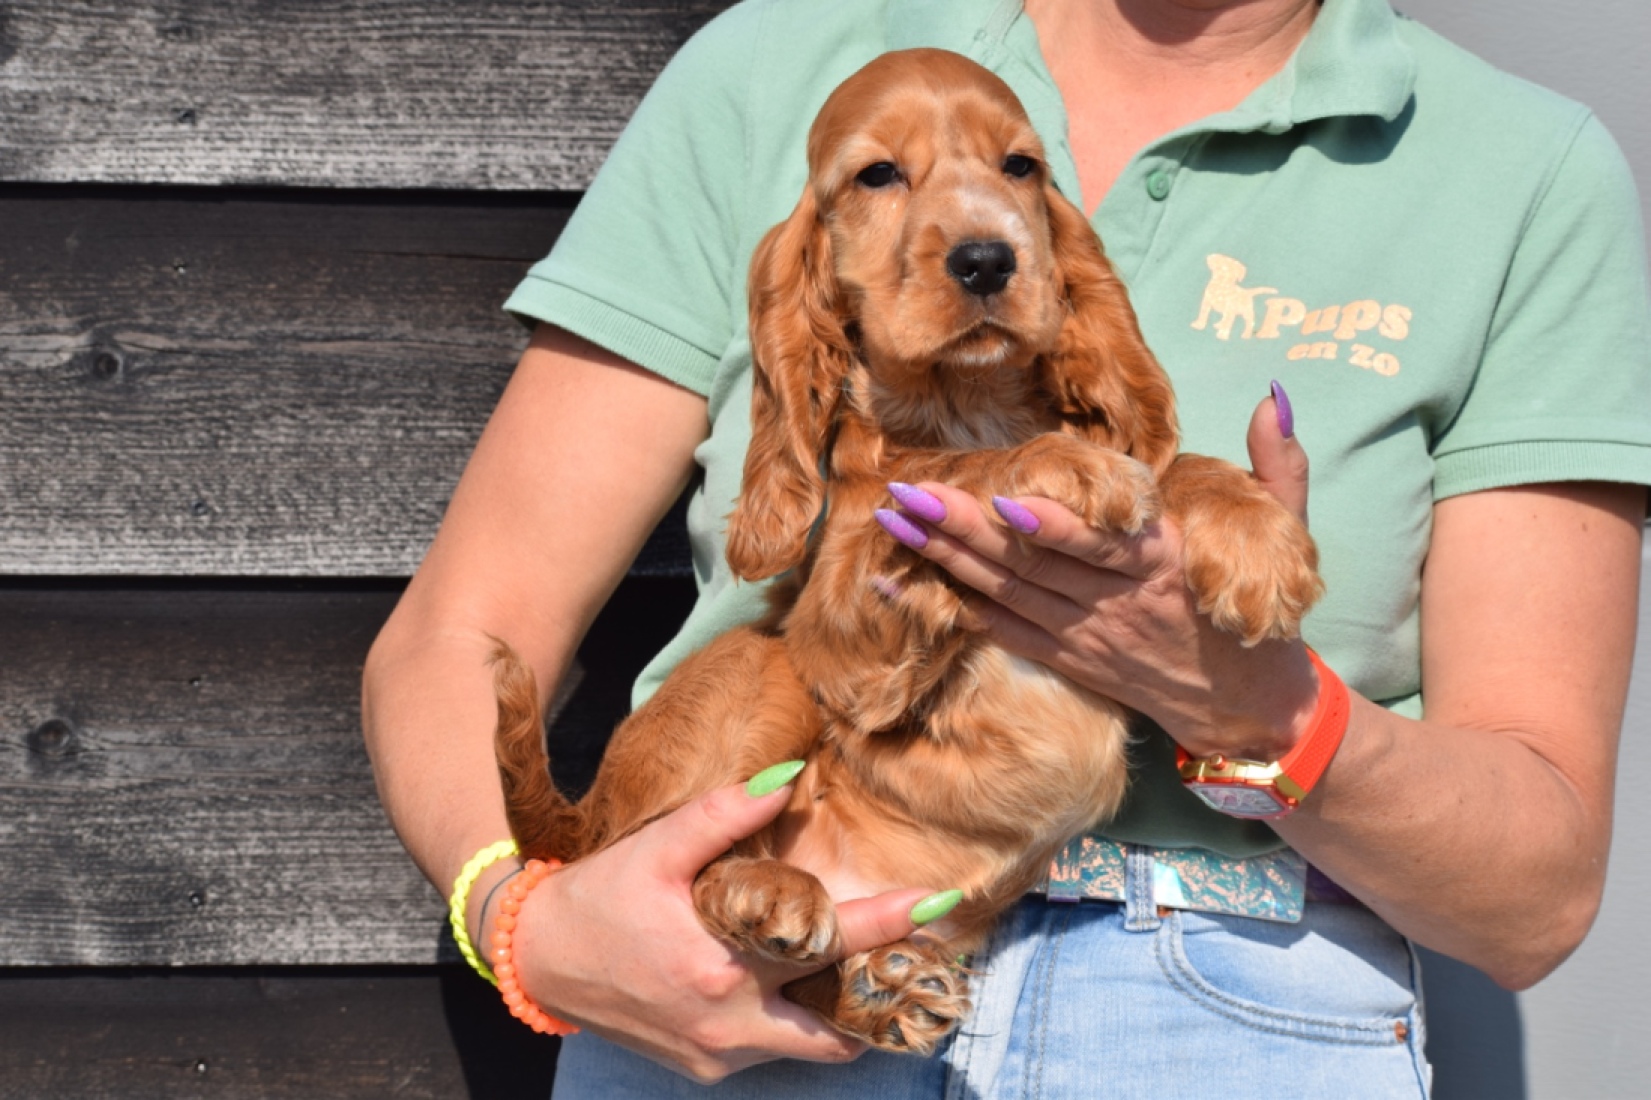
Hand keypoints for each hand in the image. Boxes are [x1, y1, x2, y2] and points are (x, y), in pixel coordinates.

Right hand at [503, 778, 944, 1082]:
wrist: (538, 961)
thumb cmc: (599, 898)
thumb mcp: (658, 848)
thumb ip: (725, 815)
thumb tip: (787, 778)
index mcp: (722, 966)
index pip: (830, 944)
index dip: (890, 925)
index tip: (938, 903)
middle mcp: (729, 1025)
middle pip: (840, 1023)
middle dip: (879, 993)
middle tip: (907, 956)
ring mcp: (720, 1056)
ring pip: (812, 1046)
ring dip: (840, 1012)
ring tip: (857, 964)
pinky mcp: (708, 1070)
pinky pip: (774, 1051)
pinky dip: (796, 1022)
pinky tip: (794, 981)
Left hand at [880, 390, 1319, 760]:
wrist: (1250, 707)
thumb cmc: (1260, 610)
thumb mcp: (1288, 534)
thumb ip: (1278, 464)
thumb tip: (1271, 396)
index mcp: (1166, 565)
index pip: (1100, 546)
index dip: (1051, 526)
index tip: (1003, 497)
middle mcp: (1118, 603)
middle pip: (1032, 566)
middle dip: (966, 529)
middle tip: (909, 495)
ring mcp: (1087, 635)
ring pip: (1006, 593)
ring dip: (946, 558)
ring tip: (894, 522)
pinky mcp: (1069, 658)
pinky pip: (1002, 632)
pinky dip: (952, 608)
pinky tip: (901, 586)